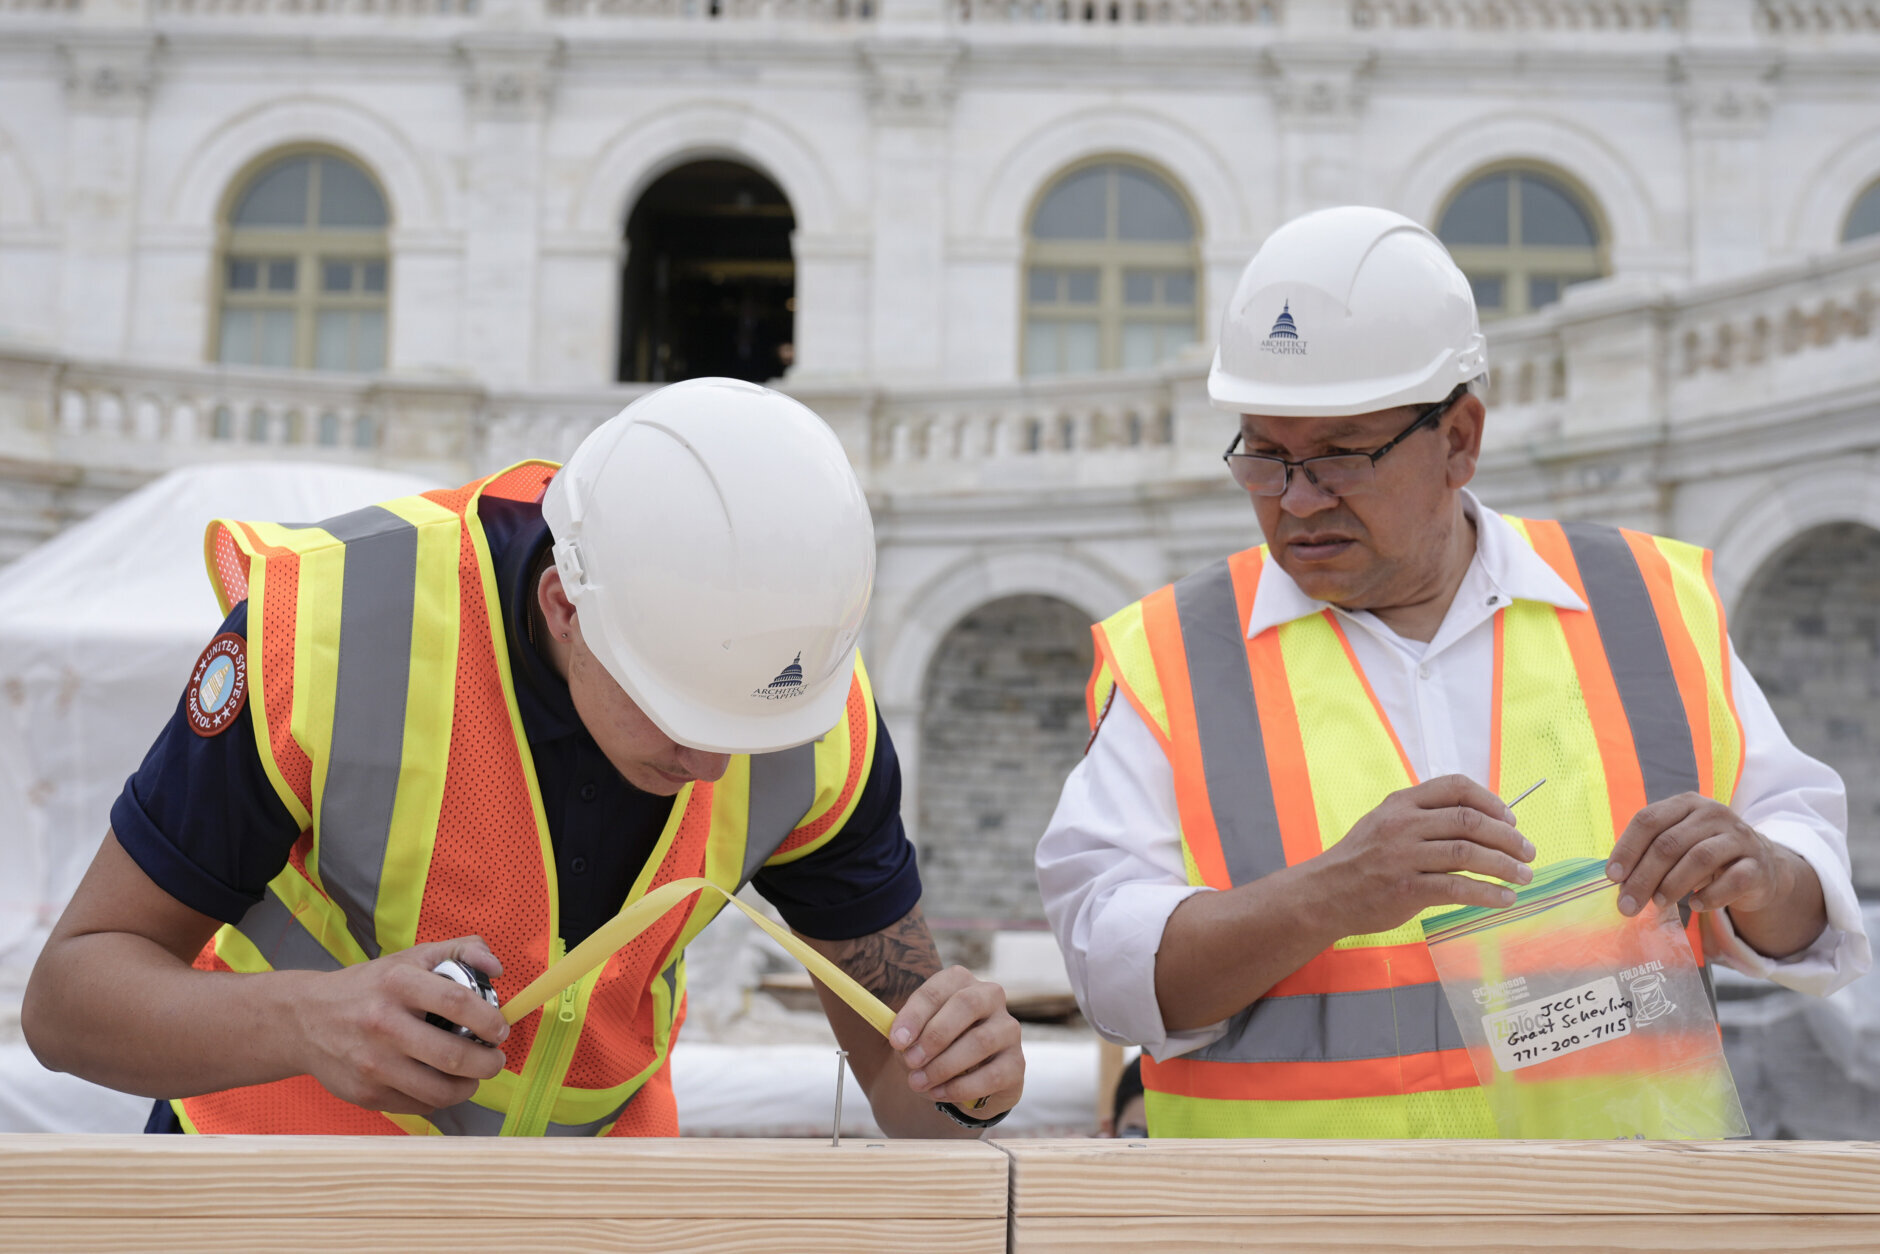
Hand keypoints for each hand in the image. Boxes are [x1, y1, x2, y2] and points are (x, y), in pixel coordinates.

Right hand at [290, 936, 509, 1114]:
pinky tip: (438, 1083)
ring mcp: (372, 1063)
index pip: (457, 1002)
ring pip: (438, 1091)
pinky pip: (417, 1105)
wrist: (306, 1020)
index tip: (500, 1029)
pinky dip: (437, 1099)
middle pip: (452, 1055)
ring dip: (468, 1087)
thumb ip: (460, 951)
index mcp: (398, 983)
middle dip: (487, 1063)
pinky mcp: (364, 1093)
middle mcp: (383, 1023)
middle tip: (495, 1060)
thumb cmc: (370, 987)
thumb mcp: (411, 958)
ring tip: (472, 1076)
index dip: (489, 1020)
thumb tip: (497, 969)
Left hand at [887, 966, 1023, 1116]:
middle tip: (911, 1061)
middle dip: (934, 1035)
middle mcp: (990, 997)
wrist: (966, 1083)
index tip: (896, 1040)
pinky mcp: (1017, 1063)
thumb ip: (907, 1037)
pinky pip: (991, 1075)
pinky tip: (939, 1093)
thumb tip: (902, 1043)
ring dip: (943, 1066)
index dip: (915, 1014)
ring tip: (918, 1083)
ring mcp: (1008, 1029)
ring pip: (980, 1041)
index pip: (938, 989)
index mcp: (961, 982)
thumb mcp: (916, 1039)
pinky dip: (960, 1087)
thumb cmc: (936, 1049)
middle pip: (966, 1004)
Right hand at [1314, 774, 1536, 937]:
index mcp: (1401, 803)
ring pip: (1467, 854)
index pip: (1455, 787)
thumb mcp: (1385, 824)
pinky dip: (1487, 894)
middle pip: (1469, 820)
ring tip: (1524, 876)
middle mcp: (1403, 824)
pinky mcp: (1405, 889)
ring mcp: (1403, 856)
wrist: (1324, 893)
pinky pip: (1457, 888)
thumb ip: (1423, 818)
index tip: (1510, 819)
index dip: (1491, 801)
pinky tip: (1504, 899)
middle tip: (1528, 852)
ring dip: (1504, 866)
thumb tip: (1478, 823)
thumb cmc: (1361, 860)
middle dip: (1507, 837)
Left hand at [1607, 793, 1801, 917]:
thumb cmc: (1704, 854)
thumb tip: (1620, 882)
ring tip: (1658, 903)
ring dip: (1673, 885)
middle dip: (1643, 877)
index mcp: (1686, 804)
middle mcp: (1714, 814)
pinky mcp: (1758, 865)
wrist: (1759, 865)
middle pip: (1669, 843)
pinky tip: (1696, 904)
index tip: (1612, 877)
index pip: (1648, 820)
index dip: (1627, 849)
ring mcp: (1739, 837)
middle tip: (1627, 904)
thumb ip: (1649, 855)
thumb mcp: (1677, 844)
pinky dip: (1711, 896)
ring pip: (1699, 858)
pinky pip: (1733, 880)